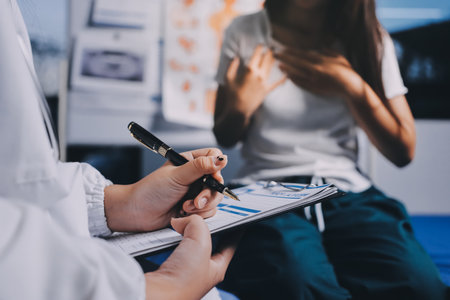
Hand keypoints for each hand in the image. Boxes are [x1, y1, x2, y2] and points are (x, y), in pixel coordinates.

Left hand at [104, 148, 227, 231]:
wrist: (138, 213)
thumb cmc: (151, 191)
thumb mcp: (177, 175)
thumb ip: (200, 166)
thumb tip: (220, 159)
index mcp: (190, 161)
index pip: (214, 157)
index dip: (216, 168)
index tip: (212, 178)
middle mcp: (195, 176)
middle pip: (218, 182)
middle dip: (208, 194)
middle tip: (196, 201)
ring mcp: (195, 192)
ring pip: (215, 198)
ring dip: (202, 206)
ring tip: (185, 207)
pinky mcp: (194, 208)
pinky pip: (209, 211)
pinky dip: (198, 215)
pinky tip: (183, 213)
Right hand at [145, 215, 238, 299]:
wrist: (155, 295)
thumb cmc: (183, 279)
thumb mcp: (200, 242)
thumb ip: (197, 223)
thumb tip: (182, 220)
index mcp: (216, 269)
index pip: (230, 244)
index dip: (233, 229)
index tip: (236, 219)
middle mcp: (201, 272)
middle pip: (207, 242)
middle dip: (205, 228)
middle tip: (203, 215)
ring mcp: (183, 272)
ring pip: (187, 245)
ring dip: (185, 234)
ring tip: (182, 222)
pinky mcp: (166, 270)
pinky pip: (170, 250)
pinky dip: (168, 241)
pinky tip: (165, 236)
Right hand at [225, 45, 286, 116]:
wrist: (238, 111)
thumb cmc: (232, 94)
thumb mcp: (228, 78)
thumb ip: (232, 66)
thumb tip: (236, 57)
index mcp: (250, 70)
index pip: (257, 55)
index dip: (260, 48)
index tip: (262, 44)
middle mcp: (259, 75)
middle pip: (266, 60)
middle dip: (270, 52)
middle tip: (273, 46)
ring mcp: (264, 83)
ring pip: (271, 68)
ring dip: (274, 60)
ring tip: (277, 54)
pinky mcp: (267, 90)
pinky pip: (276, 84)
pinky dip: (282, 79)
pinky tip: (288, 75)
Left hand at [275, 48, 364, 99]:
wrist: (350, 87)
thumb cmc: (346, 71)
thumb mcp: (339, 57)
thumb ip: (329, 51)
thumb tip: (321, 47)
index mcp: (321, 60)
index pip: (302, 54)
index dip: (291, 51)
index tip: (283, 49)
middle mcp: (315, 69)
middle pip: (296, 62)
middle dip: (285, 58)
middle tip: (275, 54)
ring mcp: (313, 80)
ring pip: (296, 73)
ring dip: (287, 69)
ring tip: (279, 65)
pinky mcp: (314, 88)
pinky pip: (300, 83)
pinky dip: (293, 79)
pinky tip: (288, 76)